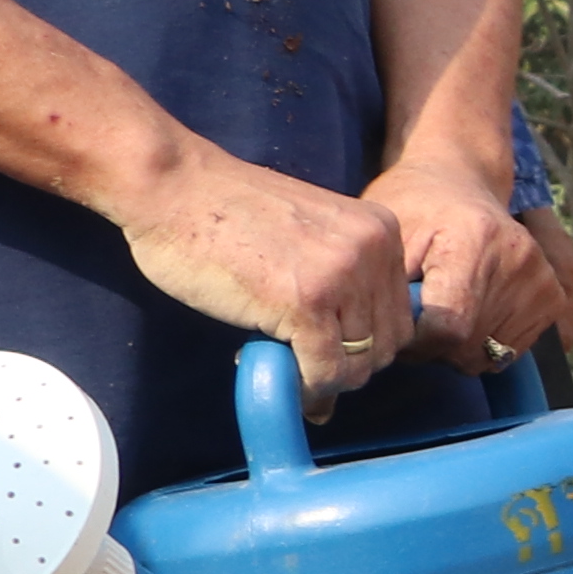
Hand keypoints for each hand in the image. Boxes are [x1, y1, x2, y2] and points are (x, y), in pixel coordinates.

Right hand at [110, 138, 408, 405]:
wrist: (172, 186)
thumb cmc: (225, 212)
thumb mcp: (308, 237)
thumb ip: (338, 283)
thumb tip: (349, 355)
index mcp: (381, 231)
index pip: (400, 316)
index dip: (365, 342)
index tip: (325, 345)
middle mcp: (373, 251)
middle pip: (388, 345)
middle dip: (348, 365)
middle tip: (301, 360)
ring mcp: (341, 276)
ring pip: (359, 364)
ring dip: (322, 378)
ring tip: (281, 359)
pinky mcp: (304, 303)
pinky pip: (324, 371)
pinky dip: (305, 388)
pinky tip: (275, 374)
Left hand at [371, 150, 558, 368]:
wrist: (457, 182)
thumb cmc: (414, 209)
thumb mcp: (389, 237)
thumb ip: (394, 290)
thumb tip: (400, 343)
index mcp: (475, 240)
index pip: (450, 328)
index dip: (418, 344)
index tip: (400, 331)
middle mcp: (519, 259)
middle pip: (472, 346)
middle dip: (436, 348)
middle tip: (419, 320)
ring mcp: (542, 279)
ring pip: (492, 355)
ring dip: (461, 349)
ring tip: (445, 314)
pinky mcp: (553, 296)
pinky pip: (514, 349)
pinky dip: (486, 345)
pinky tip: (471, 315)